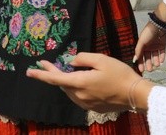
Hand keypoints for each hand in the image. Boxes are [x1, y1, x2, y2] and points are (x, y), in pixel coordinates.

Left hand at [26, 53, 148, 112]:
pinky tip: (78, 80)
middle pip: (61, 84)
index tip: (29, 71)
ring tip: (63, 69)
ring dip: (64, 80)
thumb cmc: (119, 74)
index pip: (55, 78)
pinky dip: (73, 87)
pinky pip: (77, 96)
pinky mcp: (92, 108)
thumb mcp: (101, 59)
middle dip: (52, 73)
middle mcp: (80, 96)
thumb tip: (70, 61)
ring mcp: (86, 104)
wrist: (136, 94)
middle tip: (45, 63)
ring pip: (68, 90)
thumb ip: (82, 58)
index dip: (41, 74)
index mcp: (80, 83)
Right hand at [133, 22, 165, 71]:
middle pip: (148, 58)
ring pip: (155, 56)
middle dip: (148, 64)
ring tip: (156, 65)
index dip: (140, 63)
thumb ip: (138, 50)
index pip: (140, 56)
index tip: (141, 70)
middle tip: (150, 70)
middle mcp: (148, 47)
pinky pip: (162, 53)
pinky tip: (161, 61)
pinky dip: (162, 57)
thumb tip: (135, 59)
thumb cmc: (148, 33)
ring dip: (155, 61)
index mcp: (142, 46)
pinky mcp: (162, 46)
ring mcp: (155, 47)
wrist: (159, 26)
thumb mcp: (141, 41)